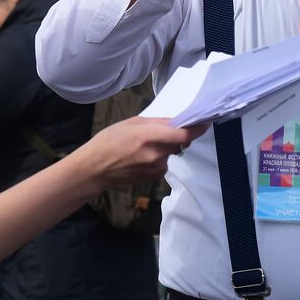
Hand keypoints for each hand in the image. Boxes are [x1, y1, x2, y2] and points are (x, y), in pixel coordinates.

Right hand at [72, 117, 205, 190]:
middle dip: (177, 135)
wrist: (94, 169)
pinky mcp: (154, 177)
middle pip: (179, 143)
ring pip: (171, 152)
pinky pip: (164, 162)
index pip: (182, 135)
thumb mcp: (130, 123)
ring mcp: (156, 168)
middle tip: (163, 130)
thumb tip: (175, 121)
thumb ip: (155, 123)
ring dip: (166, 147)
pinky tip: (142, 156)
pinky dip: (159, 157)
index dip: (197, 129)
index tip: (205, 123)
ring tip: (144, 145)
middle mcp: (156, 154)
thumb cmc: (108, 141)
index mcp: (149, 137)